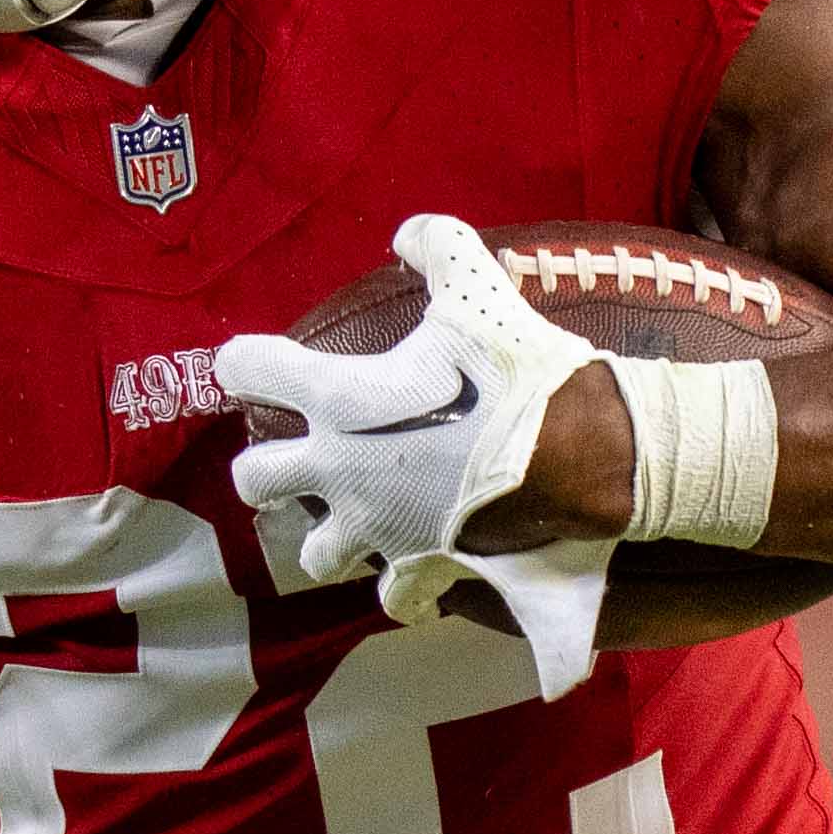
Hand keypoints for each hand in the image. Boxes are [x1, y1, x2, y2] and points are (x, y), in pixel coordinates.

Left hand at [211, 215, 621, 701]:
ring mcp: (377, 529)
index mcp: (338, 400)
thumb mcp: (480, 291)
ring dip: (332, 542)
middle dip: (265, 473)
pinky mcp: (424, 567)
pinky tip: (425, 580)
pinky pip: (405, 601)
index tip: (251, 363)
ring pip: (318, 557)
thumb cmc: (520, 372)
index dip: (244, 362)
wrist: (587, 452)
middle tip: (296, 458)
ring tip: (359, 520)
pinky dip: (412, 594)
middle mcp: (341, 472)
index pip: (248, 369)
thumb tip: (409, 232)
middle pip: (254, 482)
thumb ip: (439, 248)